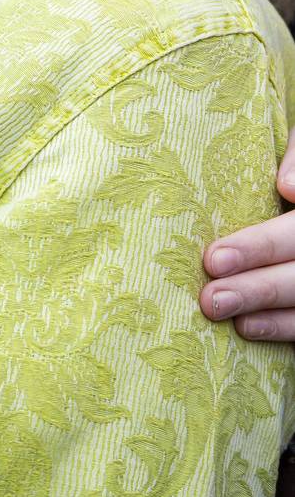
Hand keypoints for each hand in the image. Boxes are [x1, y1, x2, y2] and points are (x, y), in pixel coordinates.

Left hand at [200, 128, 294, 341]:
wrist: (293, 191)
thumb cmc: (293, 167)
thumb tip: (288, 187)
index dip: (260, 247)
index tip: (214, 258)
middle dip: (258, 287)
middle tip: (209, 297)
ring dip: (265, 311)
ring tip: (218, 309)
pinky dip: (282, 328)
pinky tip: (247, 327)